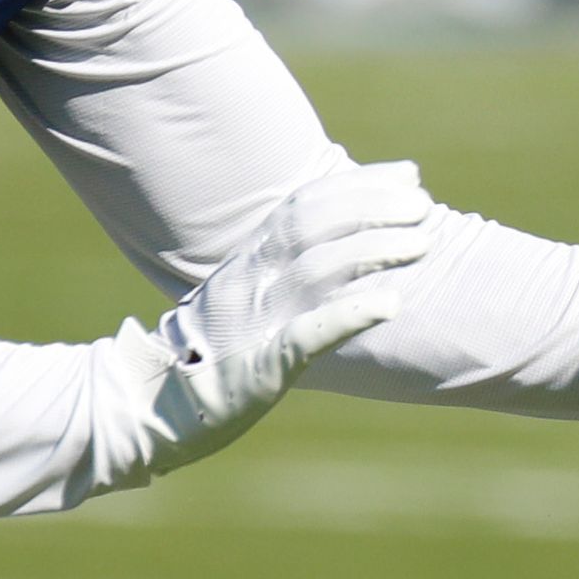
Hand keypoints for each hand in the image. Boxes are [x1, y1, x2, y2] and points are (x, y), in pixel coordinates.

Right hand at [141, 160, 436, 476]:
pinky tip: (392, 304)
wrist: (153, 404)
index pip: (308, 203)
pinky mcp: (262, 365)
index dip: (361, 182)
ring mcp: (255, 319)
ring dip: (375, 251)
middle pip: (316, 225)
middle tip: (425, 205)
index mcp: (249, 258)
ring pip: (319, 269)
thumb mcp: (246, 293)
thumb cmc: (214, 350)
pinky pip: (310, 333)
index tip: (410, 174)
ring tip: (424, 243)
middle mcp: (251, 278)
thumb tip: (346, 235)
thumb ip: (287, 264)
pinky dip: (352, 313)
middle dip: (375, 206)